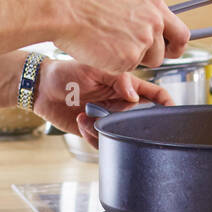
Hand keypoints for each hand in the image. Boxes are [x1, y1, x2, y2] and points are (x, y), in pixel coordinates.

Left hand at [32, 57, 174, 149]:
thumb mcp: (92, 68)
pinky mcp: (94, 132)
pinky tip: (81, 121)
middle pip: (140, 120)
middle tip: (112, 116)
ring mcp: (108, 119)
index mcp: (125, 86)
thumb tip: (135, 95)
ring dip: (107, 131)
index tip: (171, 111)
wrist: (41, 88)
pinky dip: (94, 137)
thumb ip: (117, 79)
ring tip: (89, 117)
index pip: (154, 95)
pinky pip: (103, 143)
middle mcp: (119, 104)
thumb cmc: (65, 72)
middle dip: (130, 123)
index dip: (166, 103)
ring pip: (122, 136)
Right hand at [50, 0, 189, 73]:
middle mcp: (154, 23)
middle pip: (164, 52)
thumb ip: (138, 5)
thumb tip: (141, 11)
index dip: (175, 45)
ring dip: (130, 59)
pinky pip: (126, 69)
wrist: (65, 8)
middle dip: (151, 56)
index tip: (168, 50)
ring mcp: (143, 42)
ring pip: (145, 62)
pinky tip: (100, 49)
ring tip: (108, 44)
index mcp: (154, 5)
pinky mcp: (128, 59)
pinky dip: (114, 64)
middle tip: (133, 53)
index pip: (181, 33)